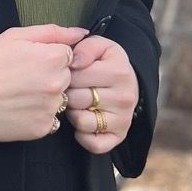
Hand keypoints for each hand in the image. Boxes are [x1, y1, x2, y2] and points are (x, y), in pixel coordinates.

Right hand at [0, 24, 89, 141]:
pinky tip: (17, 109)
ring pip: (58, 100)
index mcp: (53, 58)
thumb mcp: (14, 36)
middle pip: (65, 78)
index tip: (29, 63)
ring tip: (18, 95)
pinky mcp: (41, 129)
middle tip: (21, 79)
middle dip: (48, 77)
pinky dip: (36, 116)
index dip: (47, 58)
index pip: (67, 56)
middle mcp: (57, 84)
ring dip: (44, 98)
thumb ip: (52, 32)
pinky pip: (49, 121)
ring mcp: (50, 109)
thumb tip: (80, 33)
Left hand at [63, 35, 138, 155]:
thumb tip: (74, 62)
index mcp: (119, 72)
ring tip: (77, 103)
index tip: (69, 72)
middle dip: (67, 93)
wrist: (126, 83)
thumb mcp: (99, 46)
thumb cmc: (106, 63)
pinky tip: (83, 122)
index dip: (65, 73)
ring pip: (81, 121)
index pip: (75, 75)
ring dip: (73, 113)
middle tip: (71, 89)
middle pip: (76, 99)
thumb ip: (85, 47)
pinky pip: (93, 144)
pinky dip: (83, 136)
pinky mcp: (118, 137)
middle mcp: (125, 97)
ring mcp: (123, 120)